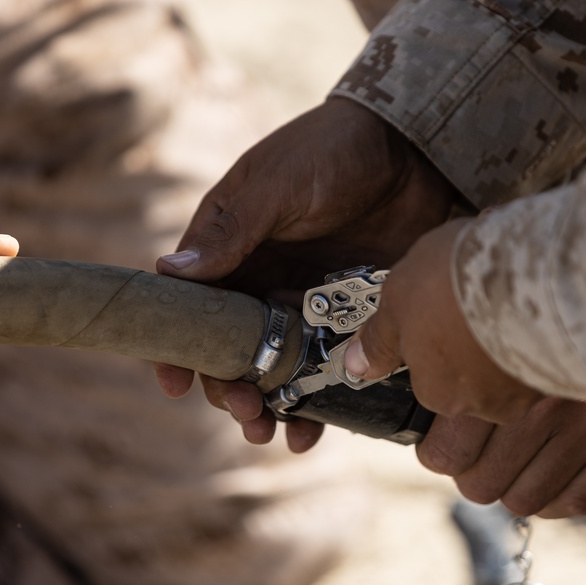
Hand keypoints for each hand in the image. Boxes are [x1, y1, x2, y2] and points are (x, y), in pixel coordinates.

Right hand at [155, 97, 456, 449]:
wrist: (415, 149)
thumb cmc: (332, 152)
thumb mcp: (278, 186)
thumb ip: (232, 231)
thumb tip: (170, 273)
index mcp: (229, 247)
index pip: (188, 305)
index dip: (175, 347)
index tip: (173, 384)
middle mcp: (259, 281)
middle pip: (230, 351)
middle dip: (229, 389)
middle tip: (246, 415)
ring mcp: (303, 303)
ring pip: (274, 370)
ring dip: (268, 408)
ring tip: (272, 434)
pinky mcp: (347, 317)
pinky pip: (325, 369)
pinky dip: (316, 403)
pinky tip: (313, 430)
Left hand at [343, 219, 585, 516]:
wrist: (578, 248)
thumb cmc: (484, 262)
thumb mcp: (410, 288)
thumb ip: (383, 337)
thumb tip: (354, 366)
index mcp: (453, 391)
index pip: (437, 451)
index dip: (440, 439)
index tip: (450, 422)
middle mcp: (510, 417)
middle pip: (478, 484)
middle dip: (473, 470)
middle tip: (481, 446)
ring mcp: (571, 425)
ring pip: (523, 498)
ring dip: (515, 484)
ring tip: (520, 456)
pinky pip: (580, 497)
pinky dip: (563, 494)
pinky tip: (558, 469)